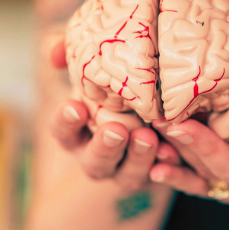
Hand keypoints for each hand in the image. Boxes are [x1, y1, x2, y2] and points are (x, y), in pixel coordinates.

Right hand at [46, 36, 179, 193]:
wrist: (153, 99)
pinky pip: (159, 177)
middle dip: (104, 147)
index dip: (66, 121)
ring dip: (137, 158)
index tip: (76, 107)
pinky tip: (172, 150)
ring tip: (148, 137)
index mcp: (77, 130)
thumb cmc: (113, 79)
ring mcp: (125, 169)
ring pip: (126, 175)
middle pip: (94, 161)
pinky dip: (166, 167)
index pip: (62, 130)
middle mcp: (96, 155)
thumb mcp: (91, 64)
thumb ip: (69, 52)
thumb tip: (56, 52)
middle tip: (116, 130)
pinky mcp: (154, 174)